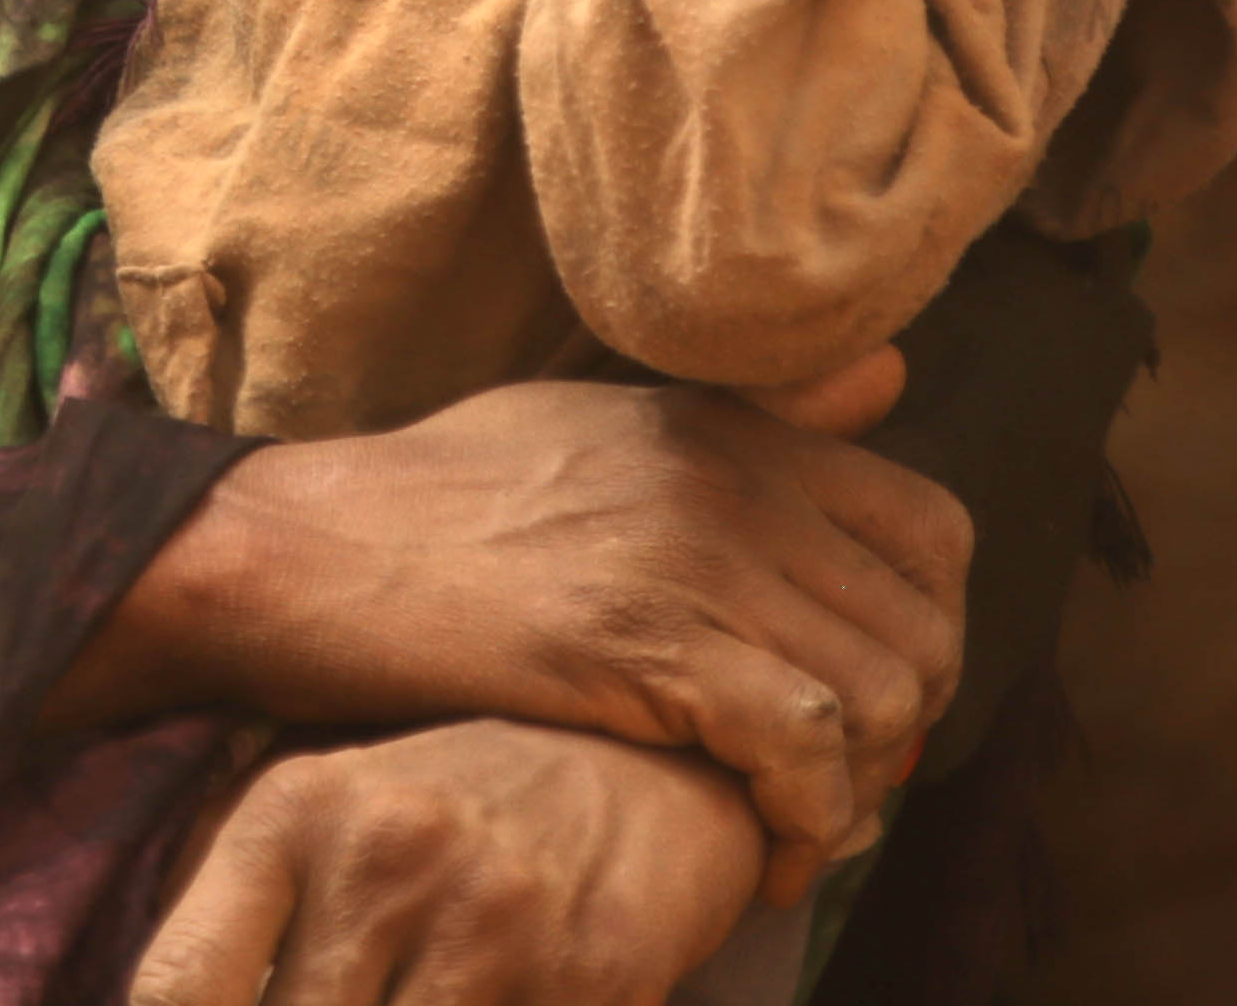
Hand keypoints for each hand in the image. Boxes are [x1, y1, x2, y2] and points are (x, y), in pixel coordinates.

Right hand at [48, 362, 967, 879]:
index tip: (870, 702)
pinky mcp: (640, 645)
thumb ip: (746, 416)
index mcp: (725, 429)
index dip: (927, 632)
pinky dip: (804, 823)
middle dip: (903, 735)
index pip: (934, 530)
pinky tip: (762, 857)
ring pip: (879, 697)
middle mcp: (727, 481)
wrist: (302, 548)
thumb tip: (889, 380)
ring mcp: (688, 558)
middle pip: (923, 629)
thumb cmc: (434, 499)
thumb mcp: (598, 418)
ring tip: (796, 828)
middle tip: (836, 790)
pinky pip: (798, 748)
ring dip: (858, 792)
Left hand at [131, 723, 773, 1005]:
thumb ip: (243, 909)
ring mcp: (489, 920)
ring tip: (408, 1003)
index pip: (179, 982)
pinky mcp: (590, 977)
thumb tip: (166, 1002)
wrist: (653, 769)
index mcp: (295, 810)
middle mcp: (383, 855)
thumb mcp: (334, 808)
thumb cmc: (464, 802)